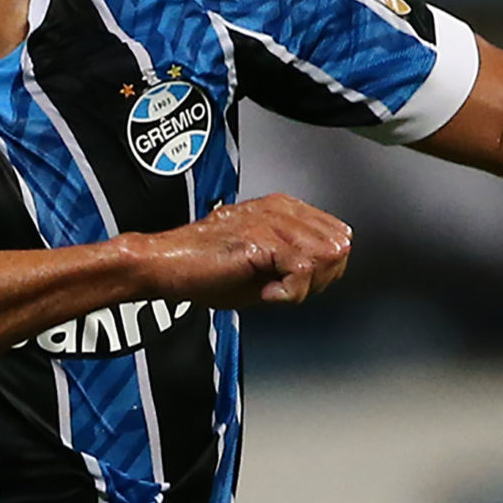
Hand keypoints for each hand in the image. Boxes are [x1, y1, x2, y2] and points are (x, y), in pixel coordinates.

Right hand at [142, 194, 351, 308]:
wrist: (165, 265)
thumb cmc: (203, 267)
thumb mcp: (263, 266)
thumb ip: (299, 264)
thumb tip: (328, 271)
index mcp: (282, 208)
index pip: (336, 236)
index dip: (323, 269)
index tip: (293, 284)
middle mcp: (280, 209)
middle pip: (336, 247)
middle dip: (319, 278)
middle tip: (285, 289)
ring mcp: (271, 221)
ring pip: (325, 257)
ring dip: (303, 286)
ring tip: (272, 290)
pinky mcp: (262, 239)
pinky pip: (302, 270)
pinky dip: (289, 293)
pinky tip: (266, 294)